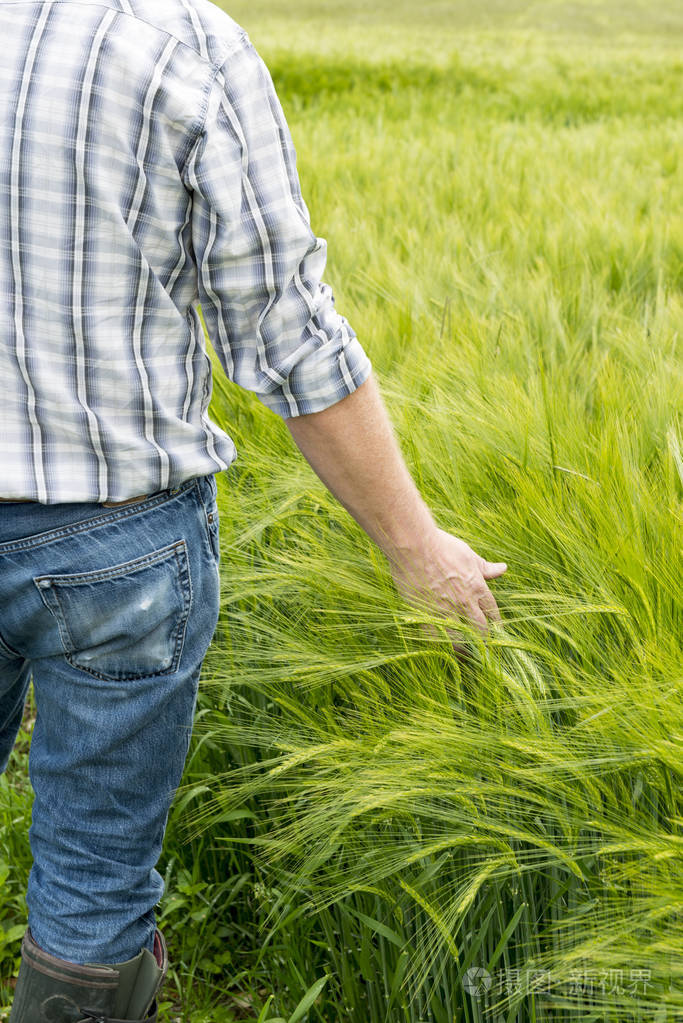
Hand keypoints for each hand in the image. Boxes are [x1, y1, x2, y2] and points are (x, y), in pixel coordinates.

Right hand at [388, 528, 506, 644]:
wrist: (415, 547)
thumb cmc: (442, 546)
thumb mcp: (468, 555)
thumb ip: (485, 567)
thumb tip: (503, 568)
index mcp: (478, 587)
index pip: (493, 613)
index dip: (496, 624)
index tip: (496, 632)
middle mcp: (465, 602)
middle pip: (480, 630)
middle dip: (484, 642)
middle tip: (484, 650)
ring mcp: (445, 610)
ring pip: (460, 638)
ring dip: (464, 649)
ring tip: (464, 656)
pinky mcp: (426, 613)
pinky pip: (435, 637)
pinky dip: (439, 644)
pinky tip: (440, 648)